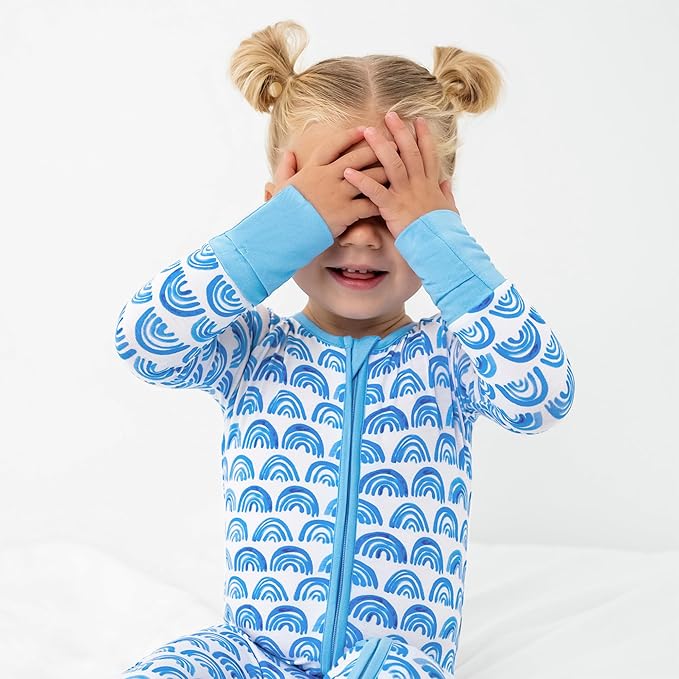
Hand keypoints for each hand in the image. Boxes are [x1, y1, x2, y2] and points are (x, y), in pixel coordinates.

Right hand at [269, 127, 397, 238]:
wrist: (285, 231)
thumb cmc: (283, 210)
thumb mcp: (280, 185)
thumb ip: (285, 167)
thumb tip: (288, 153)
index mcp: (313, 168)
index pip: (334, 146)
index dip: (350, 136)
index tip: (364, 129)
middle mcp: (328, 177)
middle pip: (357, 157)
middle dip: (376, 149)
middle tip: (392, 143)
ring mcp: (338, 194)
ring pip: (367, 178)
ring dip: (384, 173)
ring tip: (398, 170)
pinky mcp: (345, 212)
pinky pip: (368, 204)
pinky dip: (380, 202)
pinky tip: (391, 199)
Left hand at [342, 112, 459, 238]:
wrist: (439, 245)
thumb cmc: (443, 231)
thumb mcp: (449, 210)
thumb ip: (446, 194)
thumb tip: (446, 183)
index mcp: (431, 184)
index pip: (428, 154)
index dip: (423, 136)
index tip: (418, 120)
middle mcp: (419, 184)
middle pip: (409, 152)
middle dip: (400, 132)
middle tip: (390, 115)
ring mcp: (406, 194)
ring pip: (392, 164)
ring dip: (379, 146)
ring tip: (367, 131)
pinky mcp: (393, 207)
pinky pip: (374, 192)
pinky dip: (360, 181)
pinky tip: (347, 172)